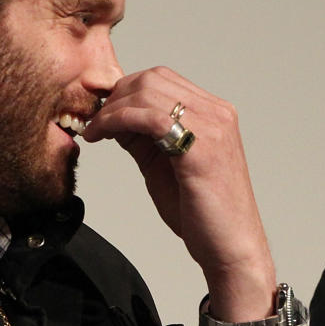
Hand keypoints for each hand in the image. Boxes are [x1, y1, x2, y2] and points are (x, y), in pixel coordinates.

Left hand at [81, 67, 275, 320]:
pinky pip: (150, 117)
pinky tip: (103, 136)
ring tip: (95, 131)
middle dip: (115, 96)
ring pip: (148, 91)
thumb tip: (114, 119)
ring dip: (111, 109)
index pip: (161, 79)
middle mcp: (217, 113)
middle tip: (93, 122)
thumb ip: (144, 139)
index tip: (99, 110)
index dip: (124, 89)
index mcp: (214, 114)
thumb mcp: (165, 166)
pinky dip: (118, 120)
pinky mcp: (201, 148)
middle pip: (152, 78)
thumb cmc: (203, 214)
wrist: (230, 247)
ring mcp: (213, 127)